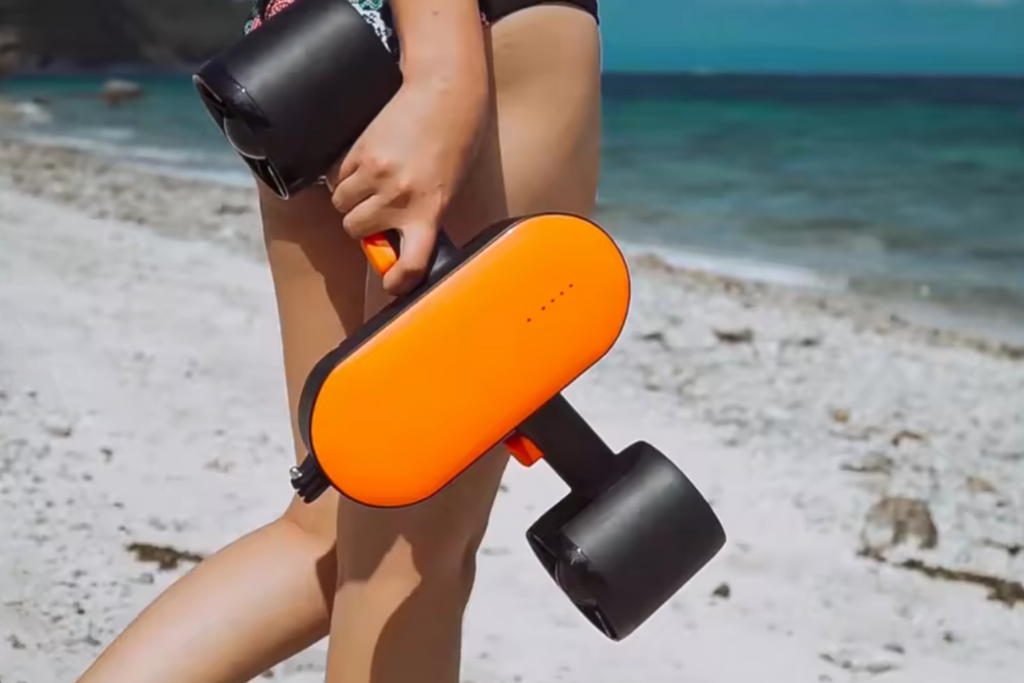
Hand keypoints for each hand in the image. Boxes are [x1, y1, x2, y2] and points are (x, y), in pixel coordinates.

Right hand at [326, 73, 486, 295]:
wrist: (444, 94)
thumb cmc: (453, 143)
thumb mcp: (447, 189)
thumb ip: (422, 217)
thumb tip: (395, 241)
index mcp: (429, 211)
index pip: (411, 263)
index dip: (398, 282)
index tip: (392, 285)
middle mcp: (400, 197)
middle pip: (357, 231)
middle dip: (363, 226)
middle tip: (378, 213)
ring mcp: (376, 175)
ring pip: (342, 206)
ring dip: (352, 201)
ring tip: (374, 185)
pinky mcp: (360, 152)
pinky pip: (340, 178)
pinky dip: (349, 177)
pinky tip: (371, 163)